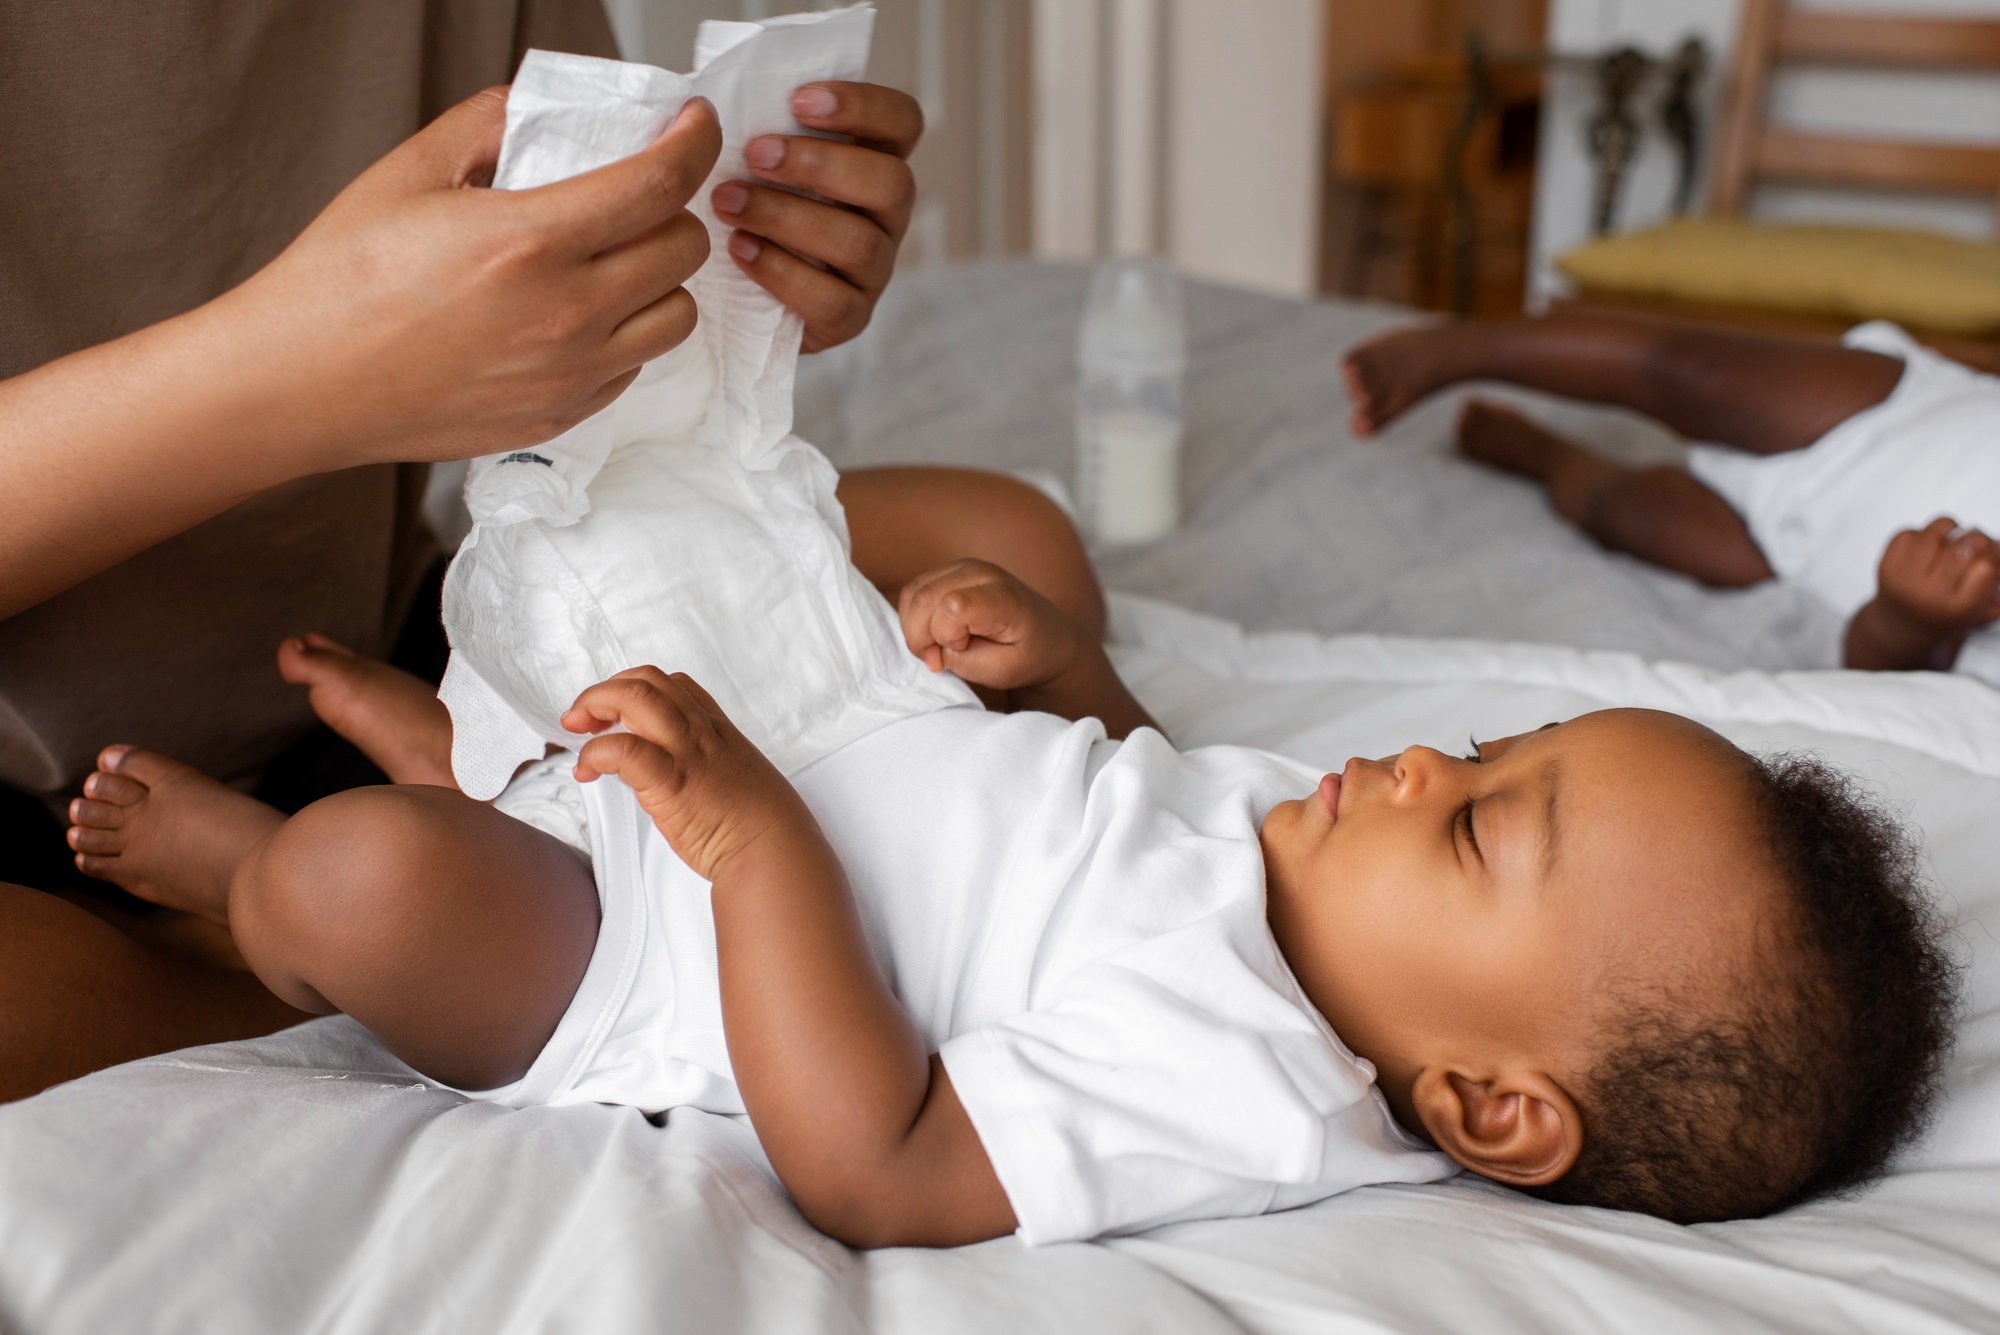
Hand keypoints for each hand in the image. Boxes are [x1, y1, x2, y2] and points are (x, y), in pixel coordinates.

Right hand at [235, 87, 721, 467]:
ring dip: (662, 280)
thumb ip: (489, 125)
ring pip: (677, 317)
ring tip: (619, 261)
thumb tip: (542, 108)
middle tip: (641, 196)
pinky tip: (581, 314)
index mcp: (531, 241)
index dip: (694, 141)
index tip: (693, 125)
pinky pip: (634, 366)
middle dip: (673, 210)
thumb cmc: (342, 278)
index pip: (660, 183)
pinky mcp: (561, 415)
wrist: (302, 382)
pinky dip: (626, 333)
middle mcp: (565, 313)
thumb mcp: (410, 172)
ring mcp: (569, 373)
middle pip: (684, 250)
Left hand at [561, 667, 807, 880]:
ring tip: (578, 732)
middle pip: (645, 681)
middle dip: (604, 691)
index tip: (616, 712)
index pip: (672, 684)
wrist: (773, 851)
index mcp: (716, 729)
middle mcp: (700, 731)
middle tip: (582, 718)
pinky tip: (588, 770)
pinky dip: (596, 752)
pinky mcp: (670, 782)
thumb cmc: (759, 824)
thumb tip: (678, 774)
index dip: (635, 687)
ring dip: (594, 706)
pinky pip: (624, 749)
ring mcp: (686, 752)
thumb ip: (705, 765)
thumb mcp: (736, 776)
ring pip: (634, 698)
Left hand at [710, 82, 922, 352]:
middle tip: (754, 155)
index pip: (903, 123)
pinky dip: (781, 272)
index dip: (863, 106)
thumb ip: (756, 128)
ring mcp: (875, 271)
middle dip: (820, 165)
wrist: (733, 296)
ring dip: (787, 217)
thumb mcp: (755, 160)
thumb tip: (706, 105)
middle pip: (892, 184)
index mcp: (874, 162)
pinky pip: (833, 301)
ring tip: (728, 202)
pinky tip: (740, 249)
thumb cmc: (746, 205)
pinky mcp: (851, 319)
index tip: (797, 100)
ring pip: (860, 243)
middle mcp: (886, 216)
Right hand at [898, 559, 1086, 692]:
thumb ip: (964, 662)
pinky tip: (937, 633)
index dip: (946, 637)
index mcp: (1002, 596)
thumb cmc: (1029, 655)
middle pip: (924, 598)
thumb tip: (932, 648)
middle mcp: (980, 572)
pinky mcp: (949, 571)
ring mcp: (962, 567)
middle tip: (940, 659)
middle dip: (921, 638)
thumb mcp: (1005, 672)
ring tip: (941, 646)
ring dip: (915, 628)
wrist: (1048, 637)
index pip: (952, 607)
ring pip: (913, 593)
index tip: (962, 651)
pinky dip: (915, 617)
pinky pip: (914, 591)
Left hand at [1876, 517, 1999, 632]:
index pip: (1987, 566)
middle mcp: (1929, 593)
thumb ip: (1996, 581)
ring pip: (1938, 530)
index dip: (1994, 554)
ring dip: (1951, 530)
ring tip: (1951, 543)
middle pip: (1966, 545)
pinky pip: (1910, 532)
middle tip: (1975, 546)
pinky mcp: (1885, 564)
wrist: (1901, 625)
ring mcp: (1904, 577)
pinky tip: (1926, 550)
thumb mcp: (1982, 609)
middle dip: (1977, 539)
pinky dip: (1922, 534)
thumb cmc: (1946, 613)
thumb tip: (1998, 545)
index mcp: (1958, 607)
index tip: (1991, 556)